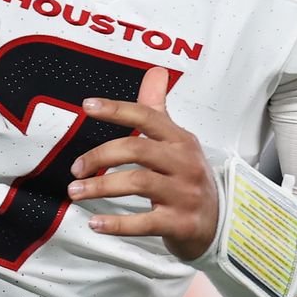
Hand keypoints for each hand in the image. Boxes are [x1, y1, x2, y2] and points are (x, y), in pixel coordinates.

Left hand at [69, 67, 217, 260]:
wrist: (219, 222)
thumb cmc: (188, 178)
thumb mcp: (178, 141)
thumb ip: (158, 109)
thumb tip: (155, 72)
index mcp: (180, 140)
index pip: (147, 116)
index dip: (116, 109)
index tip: (88, 106)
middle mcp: (184, 163)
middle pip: (138, 149)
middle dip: (100, 156)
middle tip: (76, 168)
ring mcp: (183, 194)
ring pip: (138, 183)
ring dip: (101, 187)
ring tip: (77, 192)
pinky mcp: (180, 222)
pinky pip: (145, 222)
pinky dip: (117, 223)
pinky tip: (96, 223)